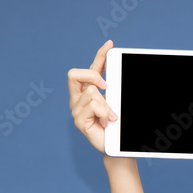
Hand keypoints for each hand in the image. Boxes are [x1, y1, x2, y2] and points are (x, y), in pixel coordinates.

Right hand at [68, 40, 115, 154]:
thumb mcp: (115, 102)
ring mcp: (76, 110)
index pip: (91, 68)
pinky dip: (105, 112)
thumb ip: (113, 89)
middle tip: (107, 86)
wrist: (117, 147)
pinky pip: (92, 106)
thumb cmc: (116, 126)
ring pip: (90, 92)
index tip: (110, 45)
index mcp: (86, 92)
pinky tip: (109, 121)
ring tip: (112, 116)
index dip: (100, 55)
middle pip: (75, 74)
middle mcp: (78, 99)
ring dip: (106, 103)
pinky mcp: (79, 121)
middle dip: (93, 75)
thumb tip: (118, 73)